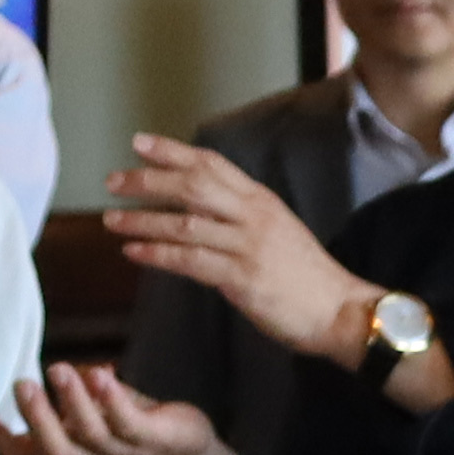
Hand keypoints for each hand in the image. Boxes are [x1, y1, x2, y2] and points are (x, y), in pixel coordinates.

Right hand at [0, 360, 281, 454]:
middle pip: (55, 447)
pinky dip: (115, 401)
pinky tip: (103, 375)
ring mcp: (124, 453)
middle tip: (22, 383)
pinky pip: (132, 424)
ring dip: (75, 401)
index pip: (18, 453)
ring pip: (93, 433)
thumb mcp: (92, 416)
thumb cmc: (131, 432)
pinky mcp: (157, 442)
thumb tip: (55, 371)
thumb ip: (72, 397)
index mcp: (65, 453)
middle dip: (36, 416)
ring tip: (61, 368)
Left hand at [103, 136, 367, 359]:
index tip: (139, 143)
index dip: (173, 151)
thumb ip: (241, 217)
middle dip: (148, 181)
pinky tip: (134, 253)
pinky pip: (190, 261)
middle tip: (113, 181)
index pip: (212, 165)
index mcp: (262, 201)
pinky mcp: (243, 278)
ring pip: (185, 224)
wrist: (341, 311)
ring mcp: (248, 247)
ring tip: (111, 220)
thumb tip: (198, 211)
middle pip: (193, 186)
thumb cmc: (307, 276)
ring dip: (142, 221)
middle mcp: (254, 217)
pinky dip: (158, 255)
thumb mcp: (279, 231)